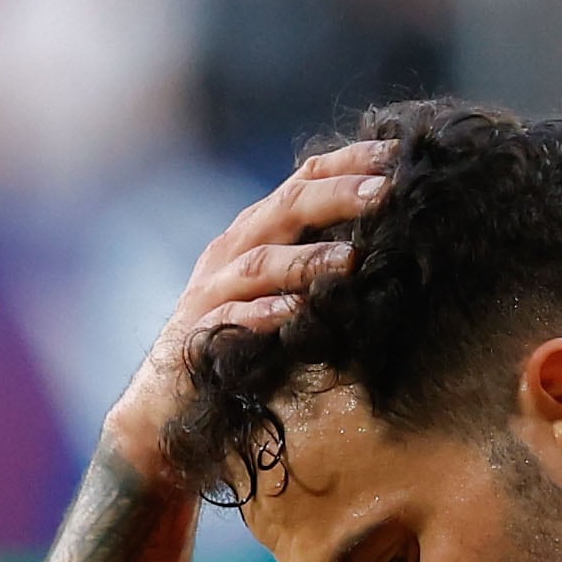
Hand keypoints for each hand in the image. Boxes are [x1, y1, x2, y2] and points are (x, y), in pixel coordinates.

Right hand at [107, 140, 395, 472]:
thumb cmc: (238, 350)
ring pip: (261, 262)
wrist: (165, 406)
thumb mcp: (283, 299)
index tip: (396, 155)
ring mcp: (211, 292)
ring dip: (307, 259)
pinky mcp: (198, 335)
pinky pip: (231, 319)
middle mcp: (232, 252)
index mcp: (255, 234)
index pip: (302, 181)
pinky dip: (262, 315)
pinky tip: (293, 313)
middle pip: (285, 207)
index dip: (347, 163)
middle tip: (385, 191)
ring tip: (352, 260)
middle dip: (336, 195)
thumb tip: (383, 253)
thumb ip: (318, 271)